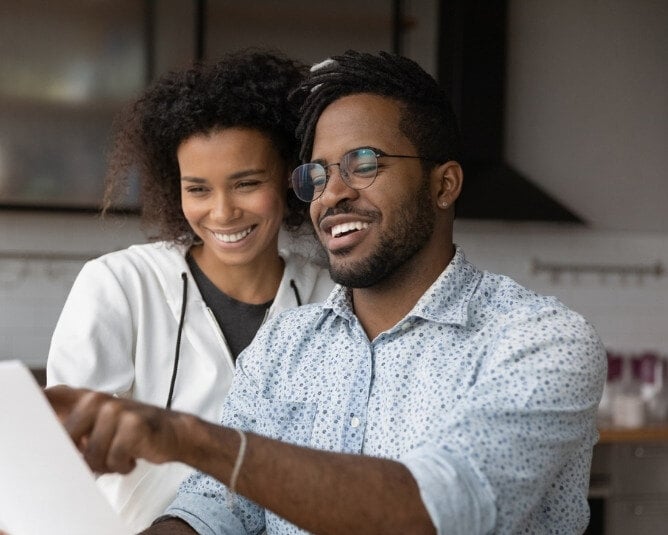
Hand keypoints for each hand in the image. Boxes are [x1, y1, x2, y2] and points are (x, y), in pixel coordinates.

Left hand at [44, 386, 190, 474]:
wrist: (174, 432)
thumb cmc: (133, 432)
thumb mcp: (102, 423)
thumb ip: (76, 426)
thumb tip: (48, 443)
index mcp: (88, 398)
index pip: (52, 396)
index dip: (38, 405)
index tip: (37, 425)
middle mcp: (99, 400)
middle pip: (67, 439)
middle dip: (83, 457)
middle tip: (102, 455)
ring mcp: (117, 411)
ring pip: (92, 455)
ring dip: (107, 464)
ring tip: (120, 455)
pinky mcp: (133, 426)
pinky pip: (114, 459)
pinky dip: (123, 466)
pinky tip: (133, 457)